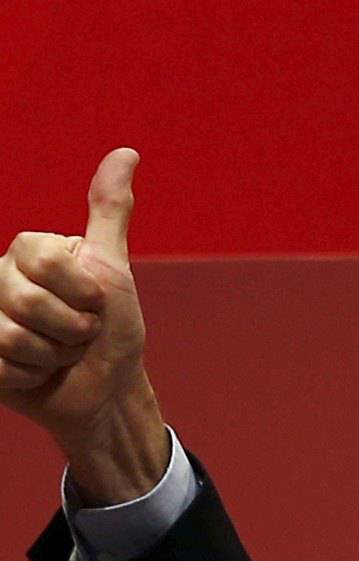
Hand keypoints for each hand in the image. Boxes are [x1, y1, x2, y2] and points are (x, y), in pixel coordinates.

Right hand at [1, 148, 165, 499]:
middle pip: (24, 300)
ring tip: (60, 355)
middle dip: (71, 330)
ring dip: (53, 357)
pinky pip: (3, 368)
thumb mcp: (114, 271)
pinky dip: (32, 378)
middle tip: (81, 335)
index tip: (96, 303)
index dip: (81, 292)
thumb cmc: (114, 330)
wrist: (108, 391)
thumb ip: (109, 213)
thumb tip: (128, 153)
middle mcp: (1, 278)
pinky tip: (40, 374)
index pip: (41, 260)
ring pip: (12, 337)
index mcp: (29, 252)